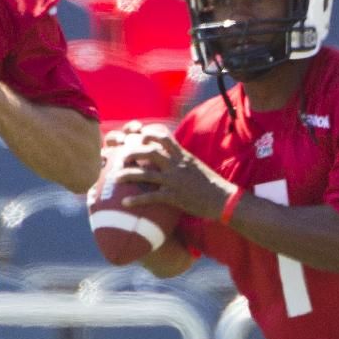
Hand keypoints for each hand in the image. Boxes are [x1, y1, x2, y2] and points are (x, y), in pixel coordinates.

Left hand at [116, 124, 236, 221]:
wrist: (223, 199)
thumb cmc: (211, 184)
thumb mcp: (196, 165)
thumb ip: (182, 159)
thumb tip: (172, 155)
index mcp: (182, 156)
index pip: (164, 137)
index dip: (148, 134)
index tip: (137, 136)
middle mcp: (176, 165)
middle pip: (150, 152)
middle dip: (133, 153)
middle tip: (121, 157)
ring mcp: (174, 181)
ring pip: (146, 174)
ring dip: (128, 175)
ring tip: (115, 178)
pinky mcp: (174, 197)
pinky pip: (151, 197)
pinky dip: (136, 199)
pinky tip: (124, 203)